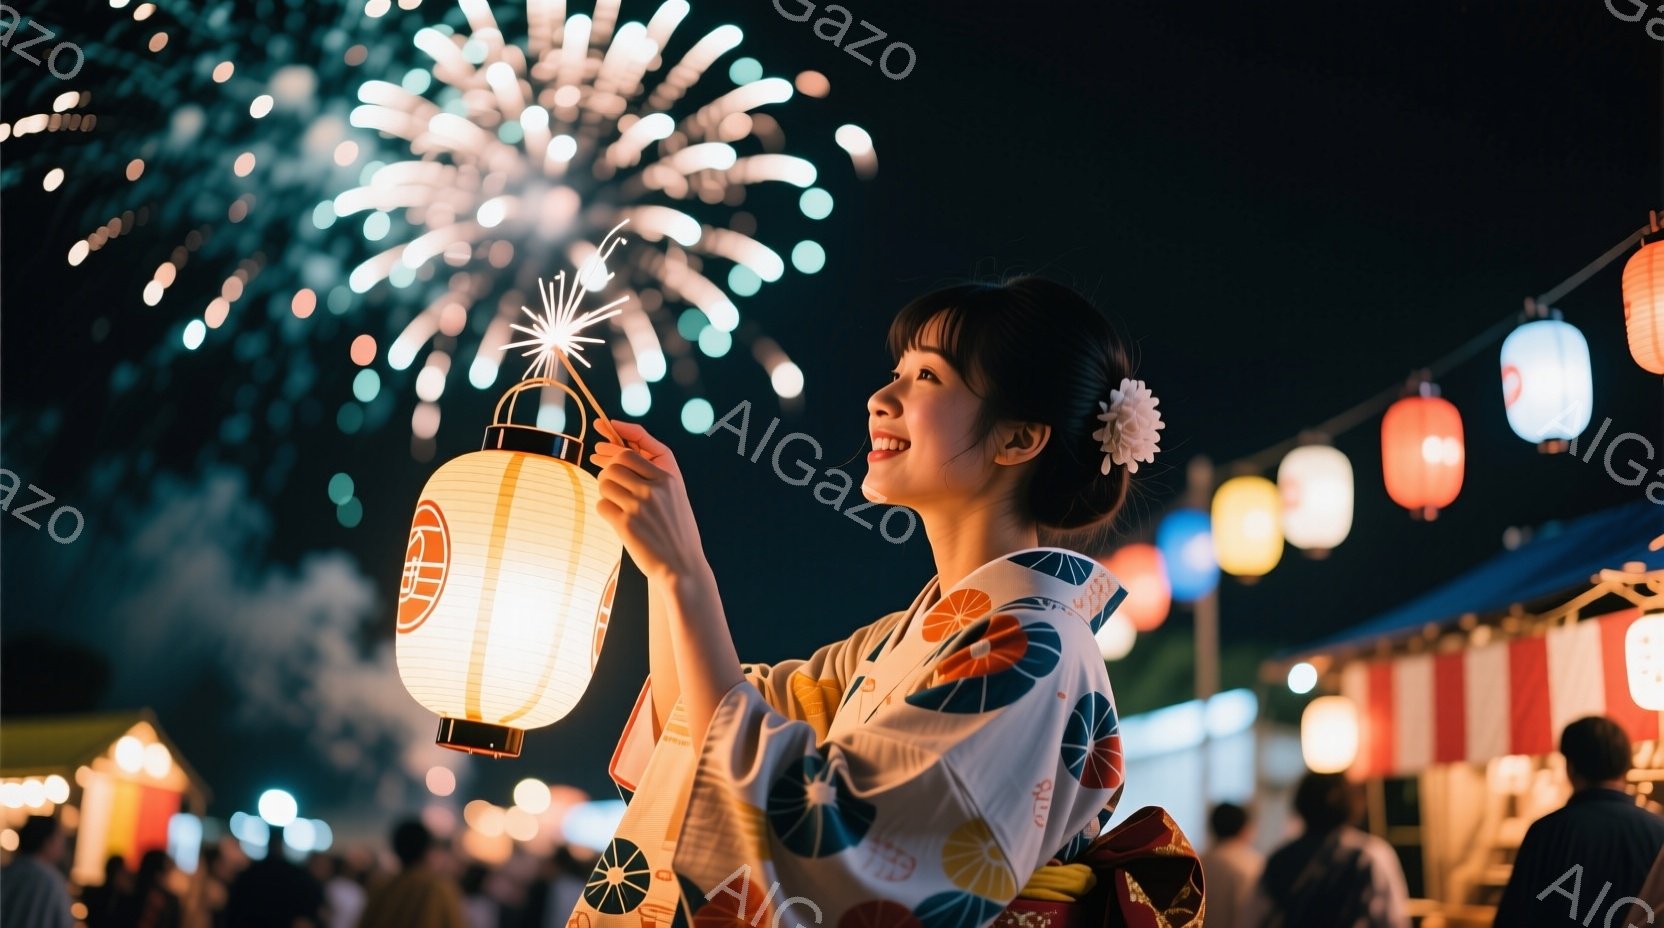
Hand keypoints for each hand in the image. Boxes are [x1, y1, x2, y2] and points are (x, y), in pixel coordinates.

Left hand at [589, 419, 707, 584]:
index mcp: (668, 478)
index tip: (603, 433)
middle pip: (614, 466)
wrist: (681, 567)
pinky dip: (605, 510)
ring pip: (604, 483)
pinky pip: (602, 505)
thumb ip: (654, 478)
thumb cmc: (677, 533)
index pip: (630, 453)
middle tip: (612, 485)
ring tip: (616, 504)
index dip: (613, 447)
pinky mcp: (626, 524)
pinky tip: (616, 519)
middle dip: (608, 473)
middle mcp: (654, 488)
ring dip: (605, 492)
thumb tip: (620, 458)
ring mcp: (639, 506)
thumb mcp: (675, 498)